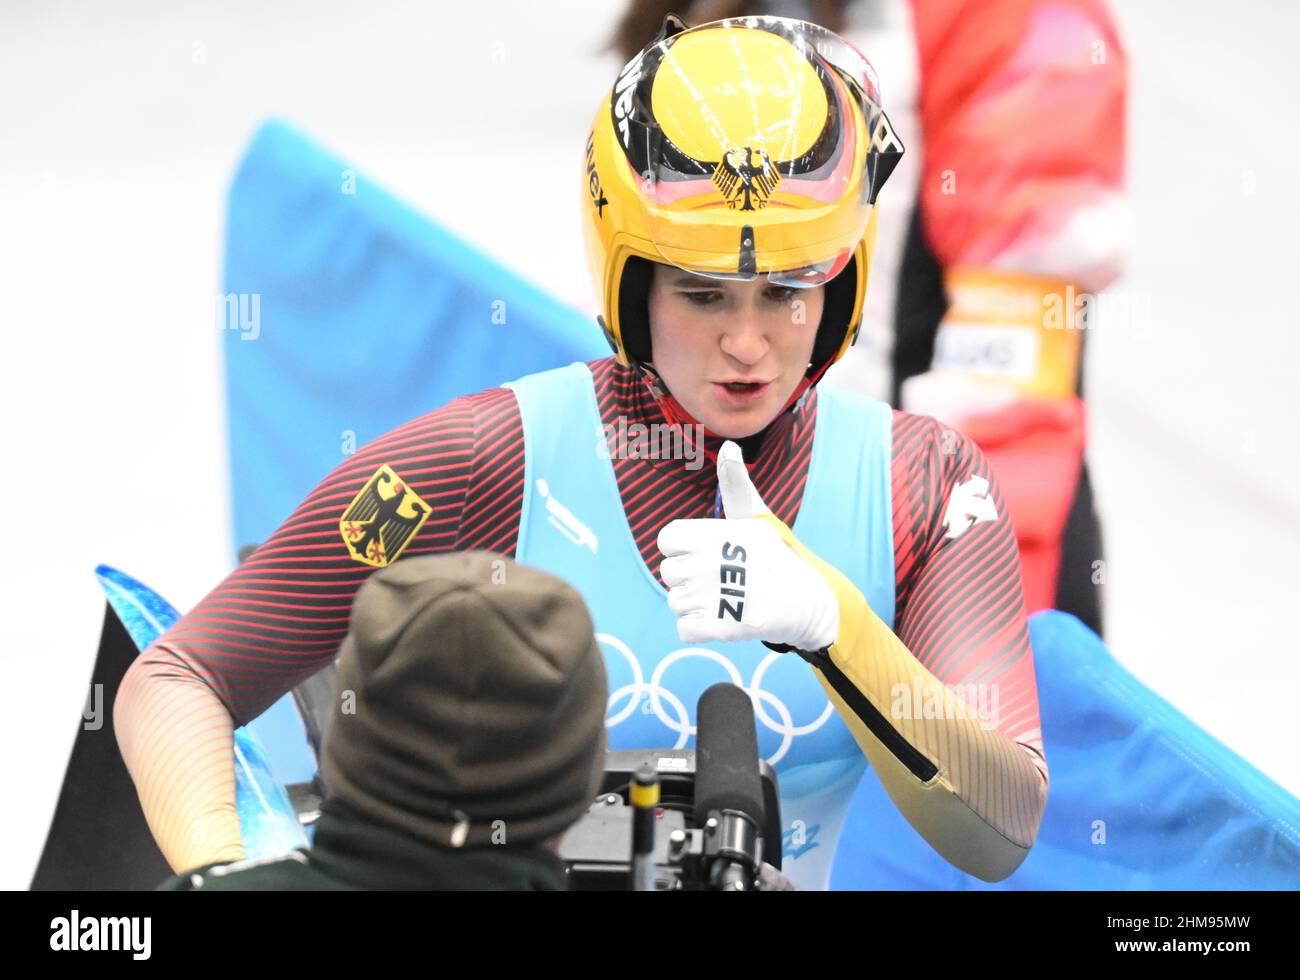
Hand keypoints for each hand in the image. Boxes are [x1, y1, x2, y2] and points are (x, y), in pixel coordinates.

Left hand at [656, 441, 838, 650]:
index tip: (706, 552)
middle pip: (668, 572)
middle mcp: (706, 563)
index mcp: (711, 534)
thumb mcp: (756, 516)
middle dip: (689, 577)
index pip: (666, 539)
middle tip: (721, 578)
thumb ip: (735, 484)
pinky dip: (700, 628)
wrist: (807, 600)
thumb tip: (729, 446)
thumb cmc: (776, 555)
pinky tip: (722, 617)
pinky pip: (684, 629)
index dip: (682, 547)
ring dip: (695, 604)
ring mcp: (710, 597)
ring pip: (675, 602)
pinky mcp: (716, 627)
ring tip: (724, 597)